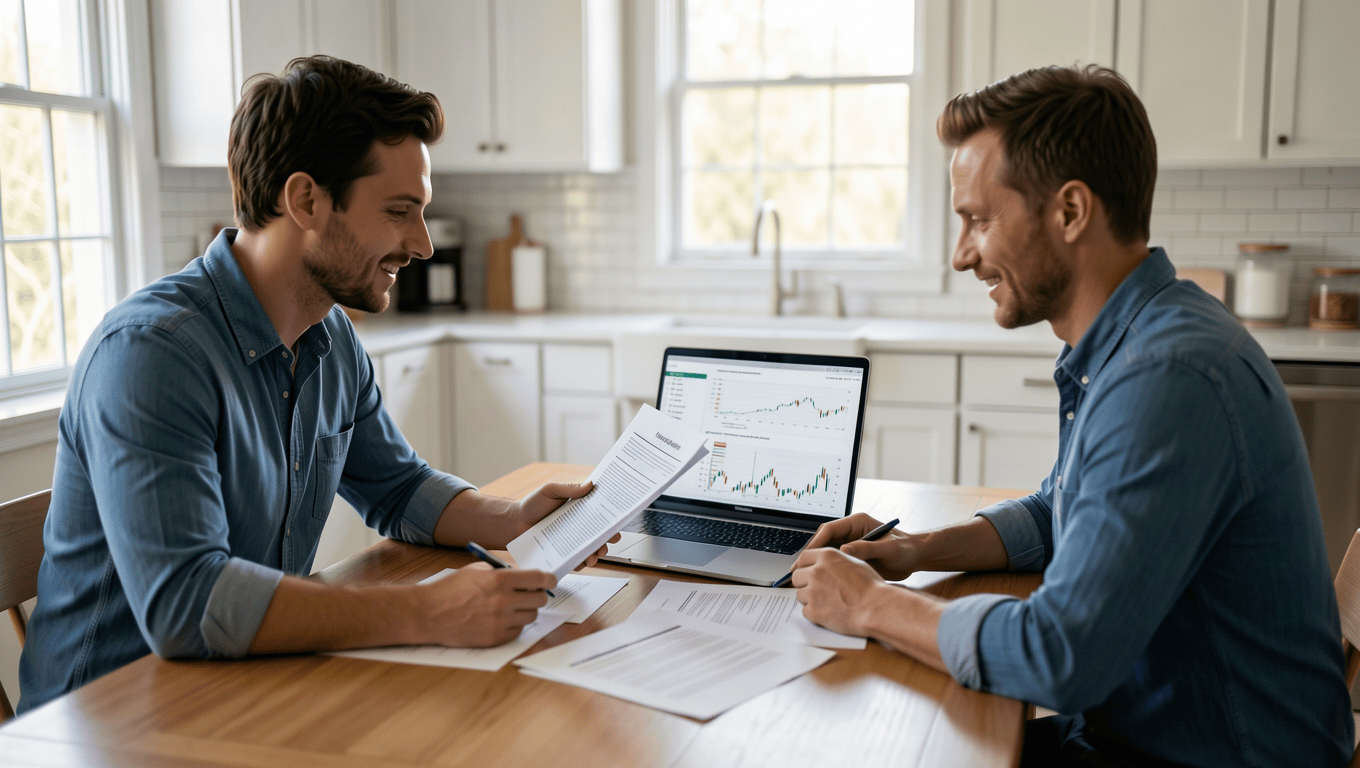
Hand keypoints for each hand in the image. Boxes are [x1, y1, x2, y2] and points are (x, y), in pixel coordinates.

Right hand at [416, 562, 555, 646]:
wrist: (428, 614)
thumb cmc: (449, 589)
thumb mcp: (475, 570)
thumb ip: (501, 571)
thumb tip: (522, 575)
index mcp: (499, 580)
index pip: (539, 578)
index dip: (549, 579)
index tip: (551, 580)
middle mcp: (503, 601)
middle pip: (540, 599)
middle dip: (538, 594)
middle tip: (531, 594)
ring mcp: (500, 622)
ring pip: (531, 616)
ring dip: (526, 610)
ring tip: (512, 607)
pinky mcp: (495, 638)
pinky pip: (518, 632)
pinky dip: (515, 625)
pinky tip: (503, 619)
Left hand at [509, 481, 618, 568]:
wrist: (514, 522)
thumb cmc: (532, 504)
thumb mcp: (550, 490)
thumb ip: (569, 488)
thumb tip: (590, 484)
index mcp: (580, 511)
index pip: (601, 515)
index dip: (612, 520)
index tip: (617, 524)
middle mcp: (579, 528)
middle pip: (600, 535)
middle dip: (607, 540)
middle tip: (608, 542)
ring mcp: (572, 542)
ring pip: (591, 550)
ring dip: (597, 554)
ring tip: (595, 556)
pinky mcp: (563, 554)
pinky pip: (576, 561)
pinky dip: (582, 563)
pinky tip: (583, 562)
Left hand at [790, 548, 888, 637]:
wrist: (876, 608)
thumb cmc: (871, 587)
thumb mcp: (854, 563)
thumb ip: (834, 562)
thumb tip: (824, 564)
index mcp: (826, 556)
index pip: (803, 558)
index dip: (805, 566)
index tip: (808, 573)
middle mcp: (816, 571)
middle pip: (797, 576)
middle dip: (805, 583)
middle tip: (818, 590)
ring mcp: (812, 591)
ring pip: (800, 595)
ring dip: (810, 599)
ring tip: (829, 603)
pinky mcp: (813, 611)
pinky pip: (805, 611)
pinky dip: (814, 614)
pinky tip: (829, 613)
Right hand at [806, 513, 920, 580]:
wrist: (916, 558)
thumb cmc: (906, 548)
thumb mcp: (888, 548)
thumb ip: (866, 548)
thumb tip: (844, 551)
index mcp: (857, 522)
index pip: (830, 529)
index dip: (816, 542)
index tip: (808, 556)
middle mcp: (852, 532)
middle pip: (824, 540)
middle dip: (810, 554)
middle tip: (798, 569)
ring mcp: (851, 544)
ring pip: (826, 552)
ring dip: (815, 563)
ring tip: (803, 577)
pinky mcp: (853, 556)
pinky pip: (834, 562)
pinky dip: (825, 570)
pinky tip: (819, 581)